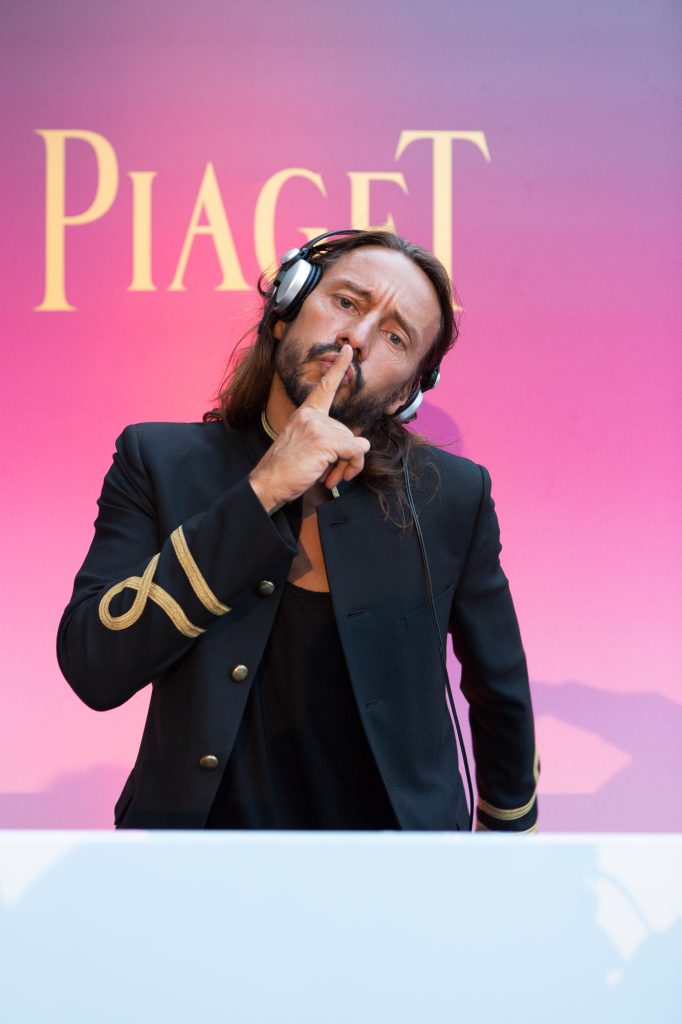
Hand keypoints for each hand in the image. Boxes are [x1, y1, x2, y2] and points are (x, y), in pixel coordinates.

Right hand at [249, 345, 370, 512]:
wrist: (267, 485)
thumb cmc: (286, 470)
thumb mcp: (309, 450)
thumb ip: (333, 443)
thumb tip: (364, 444)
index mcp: (304, 414)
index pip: (324, 388)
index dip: (338, 368)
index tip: (347, 350)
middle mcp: (310, 416)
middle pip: (347, 432)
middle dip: (346, 456)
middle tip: (333, 475)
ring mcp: (317, 427)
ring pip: (354, 444)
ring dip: (349, 465)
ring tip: (330, 478)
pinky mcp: (324, 441)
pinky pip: (354, 451)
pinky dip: (351, 466)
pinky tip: (333, 477)